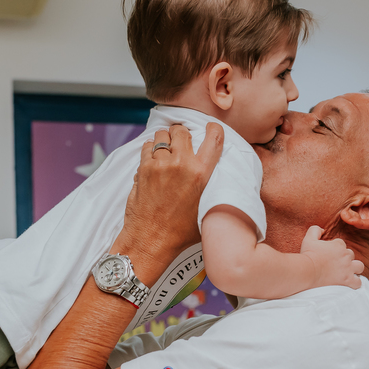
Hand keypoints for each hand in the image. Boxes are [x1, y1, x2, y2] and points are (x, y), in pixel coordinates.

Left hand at [115, 123, 223, 276]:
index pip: (213, 138)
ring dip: (164, 140)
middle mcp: (181, 164)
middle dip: (182, 134)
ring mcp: (160, 164)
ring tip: (166, 150)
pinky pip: (147, 147)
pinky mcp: (143, 168)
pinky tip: (154, 160)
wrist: (151, 240)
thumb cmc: (180, 232)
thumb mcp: (208, 209)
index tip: (210, 128)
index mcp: (202, 174)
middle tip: (181, 142)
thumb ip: (215, 190)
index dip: (213, 128)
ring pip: (161, 135)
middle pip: (182, 131)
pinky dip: (150, 150)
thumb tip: (224, 182)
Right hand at [300, 226, 364, 288]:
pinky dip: (355, 283)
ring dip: (354, 268)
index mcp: (338, 245)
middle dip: (345, 258)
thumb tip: (322, 230)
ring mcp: (348, 268)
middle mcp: (346, 255)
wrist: (307, 271)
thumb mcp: (309, 239)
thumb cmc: (308, 256)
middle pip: (351, 255)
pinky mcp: (348, 280)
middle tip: (335, 264)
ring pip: (359, 266)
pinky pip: (358, 282)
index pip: (341, 244)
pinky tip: (349, 283)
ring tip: (347, 272)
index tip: (328, 255)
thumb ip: (315, 230)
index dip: (335, 249)